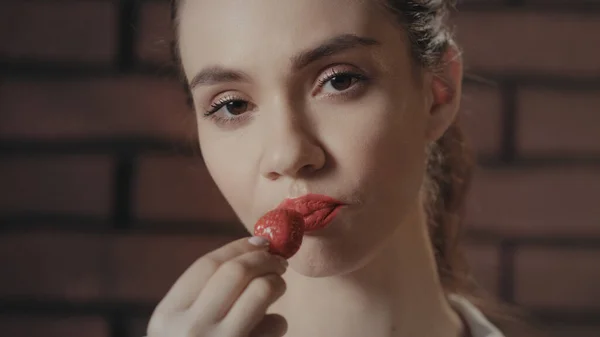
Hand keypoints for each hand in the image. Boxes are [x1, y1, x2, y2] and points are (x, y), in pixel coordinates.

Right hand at [147, 236, 288, 336]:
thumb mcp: (181, 326)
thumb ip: (206, 294)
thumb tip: (255, 247)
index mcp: (167, 315)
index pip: (207, 265)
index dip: (238, 247)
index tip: (260, 240)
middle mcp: (188, 330)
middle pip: (235, 273)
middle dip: (264, 258)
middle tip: (279, 259)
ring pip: (260, 292)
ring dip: (277, 283)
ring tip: (277, 287)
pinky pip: (275, 325)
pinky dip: (278, 321)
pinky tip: (269, 329)